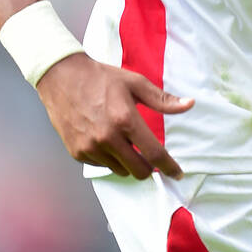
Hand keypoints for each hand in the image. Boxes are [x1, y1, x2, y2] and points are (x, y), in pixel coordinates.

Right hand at [36, 53, 192, 178]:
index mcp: (125, 120)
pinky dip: (108, 158)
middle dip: (148, 166)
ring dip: (127, 161)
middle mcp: (108, 138)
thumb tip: (189, 104)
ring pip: (120, 170)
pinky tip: (105, 139)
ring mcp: (90, 147)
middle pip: (139, 171)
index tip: (177, 174)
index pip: (154, 154)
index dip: (169, 167)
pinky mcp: (77, 152)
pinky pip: (102, 165)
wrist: (62, 77)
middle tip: (148, 155)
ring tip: (122, 140)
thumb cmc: (101, 78)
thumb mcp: (135, 83)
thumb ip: (163, 99)